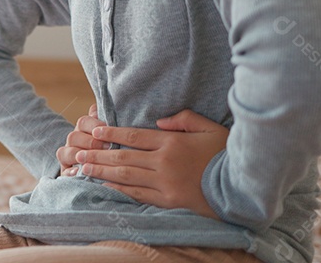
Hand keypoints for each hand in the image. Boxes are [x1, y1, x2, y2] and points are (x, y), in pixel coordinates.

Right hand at [56, 104, 109, 176]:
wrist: (105, 174)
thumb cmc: (112, 150)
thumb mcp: (112, 136)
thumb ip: (109, 121)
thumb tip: (103, 110)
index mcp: (83, 130)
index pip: (83, 121)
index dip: (94, 124)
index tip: (107, 128)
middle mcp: (73, 143)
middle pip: (73, 136)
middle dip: (90, 141)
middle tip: (107, 147)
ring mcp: (68, 158)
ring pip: (64, 152)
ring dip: (79, 155)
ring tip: (94, 160)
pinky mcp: (66, 174)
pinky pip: (64, 172)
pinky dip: (70, 173)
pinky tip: (79, 173)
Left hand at [76, 109, 228, 219]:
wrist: (243, 186)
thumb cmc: (226, 153)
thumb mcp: (208, 128)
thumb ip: (183, 119)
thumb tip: (159, 120)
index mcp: (171, 142)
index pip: (133, 136)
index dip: (111, 133)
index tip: (94, 130)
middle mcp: (163, 162)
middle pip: (123, 157)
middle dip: (98, 154)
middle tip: (78, 153)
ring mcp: (164, 183)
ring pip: (126, 176)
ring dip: (102, 172)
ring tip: (84, 169)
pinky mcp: (168, 201)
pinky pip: (138, 194)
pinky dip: (119, 190)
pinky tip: (106, 186)